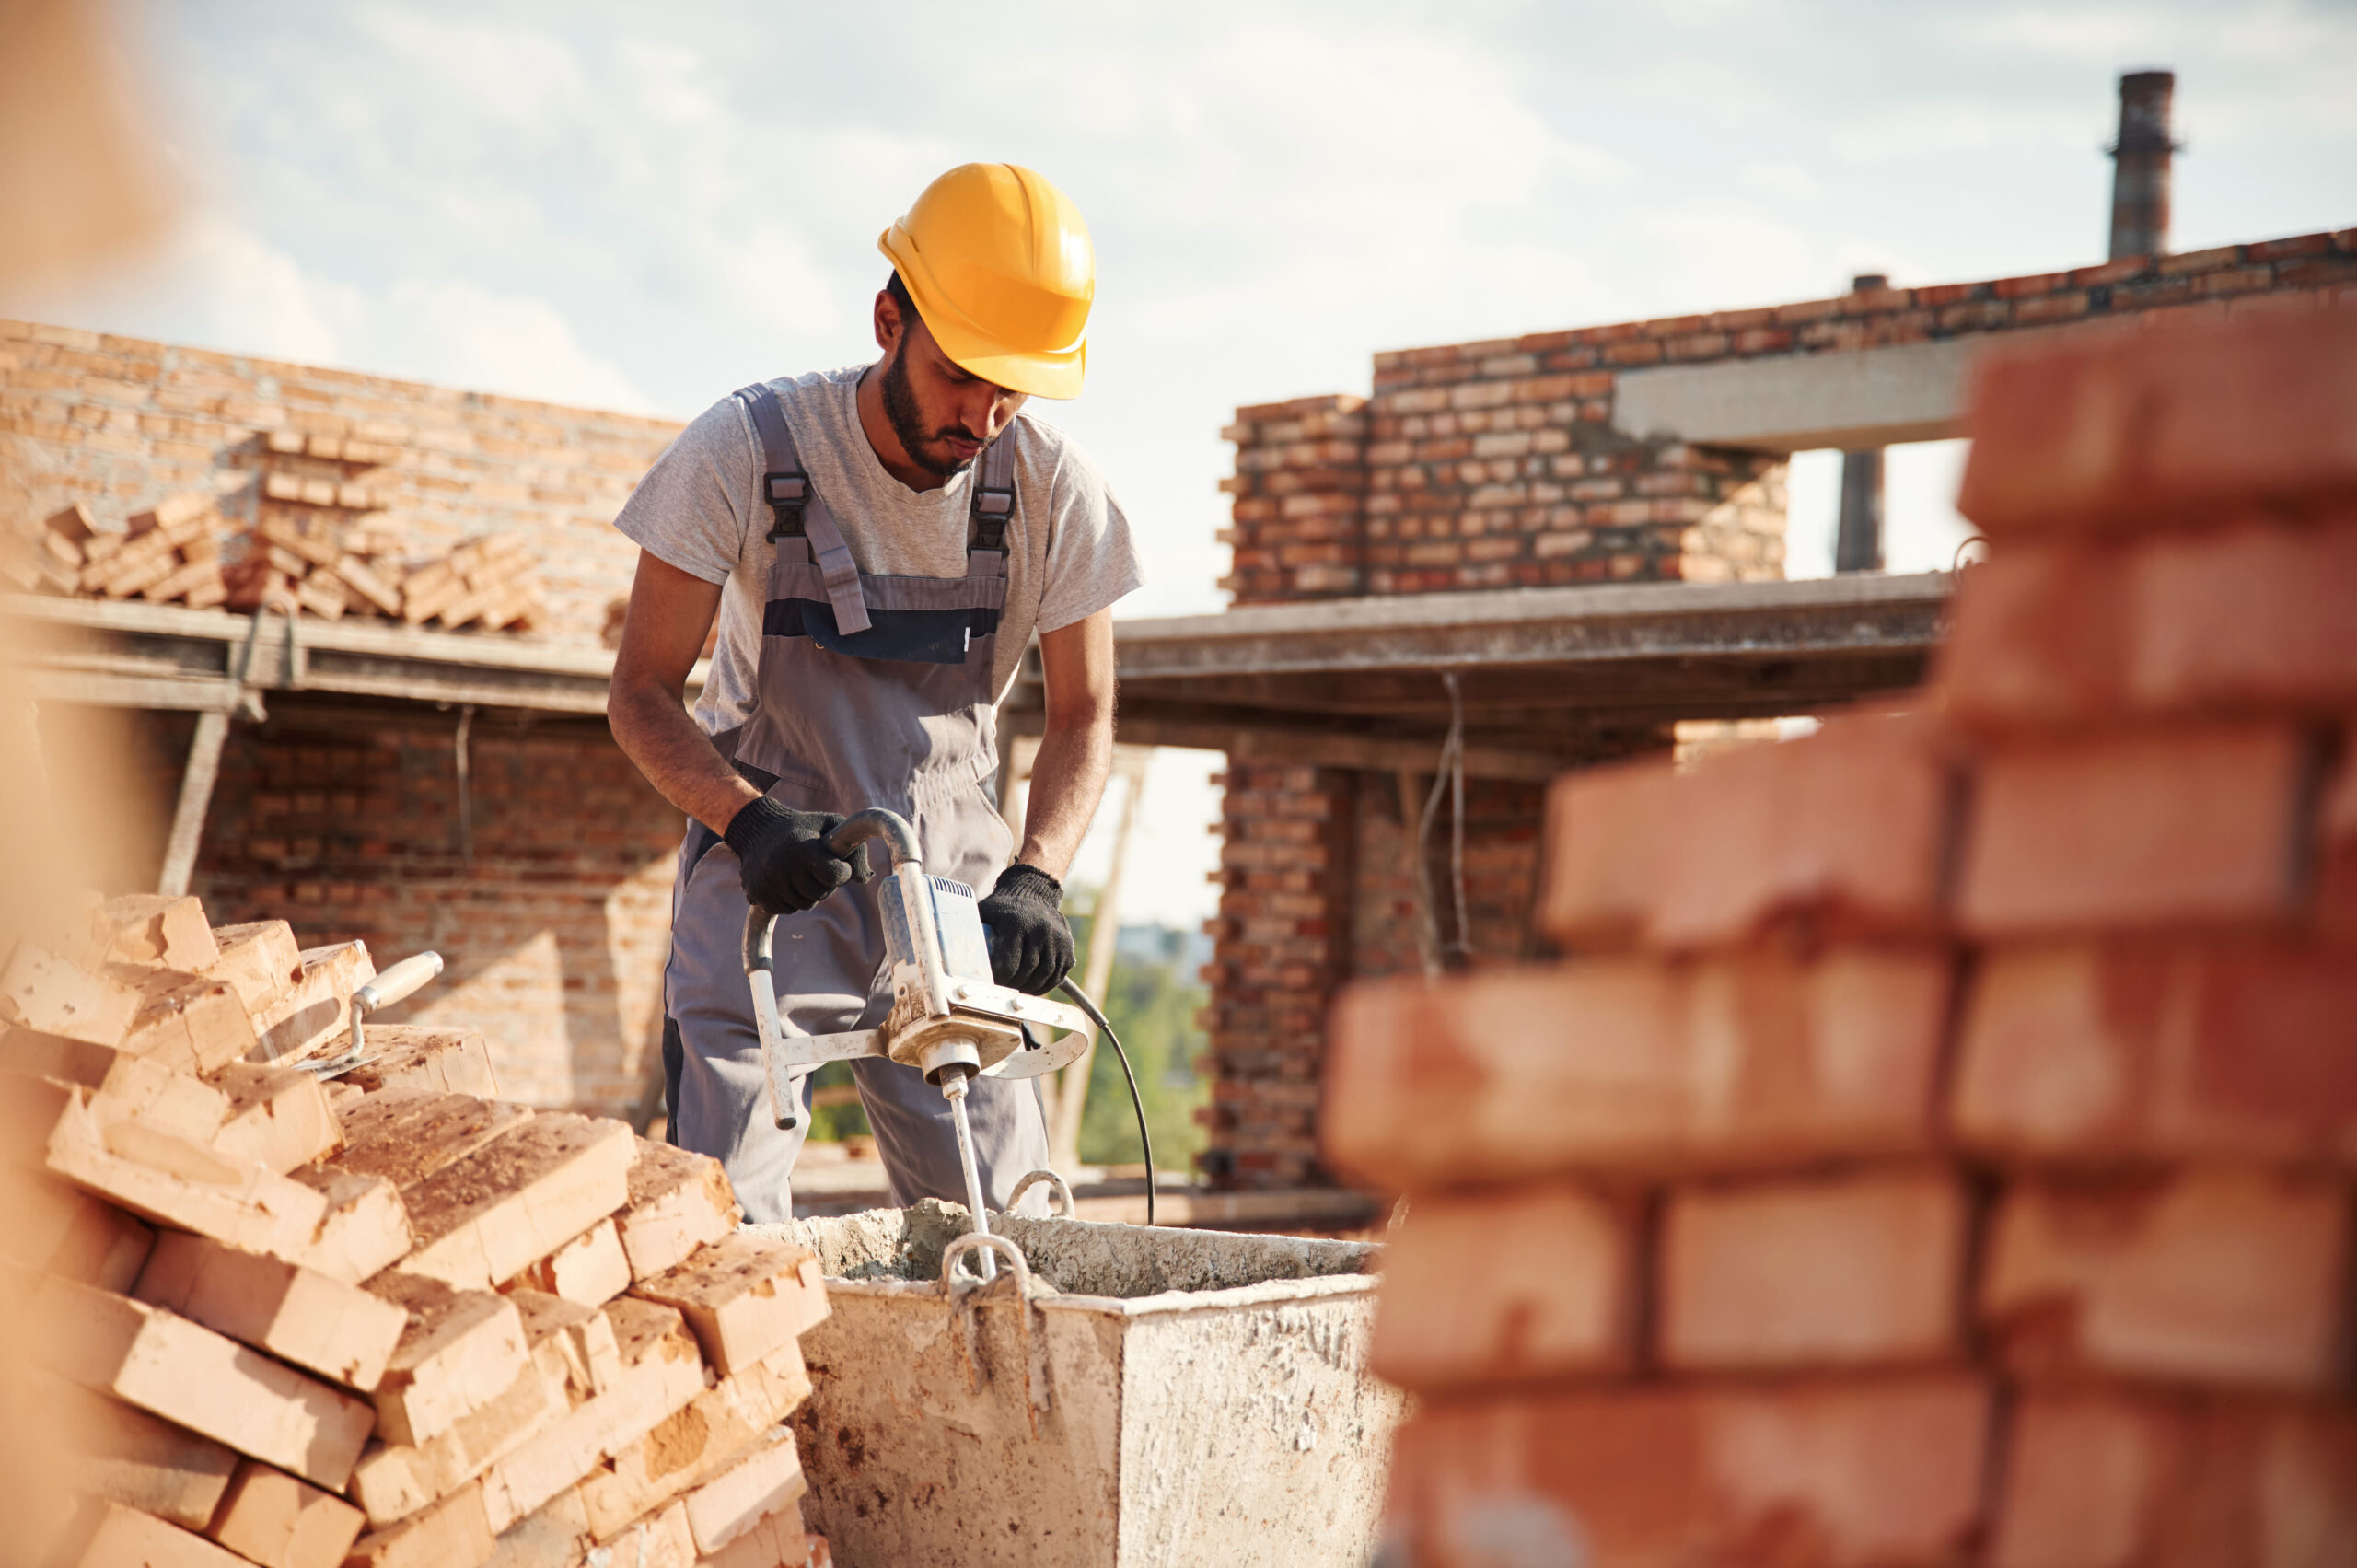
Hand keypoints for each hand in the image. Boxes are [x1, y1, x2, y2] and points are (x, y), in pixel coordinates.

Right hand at [724, 798, 864, 914]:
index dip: (841, 871)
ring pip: (804, 904)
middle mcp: (781, 868)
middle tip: (815, 865)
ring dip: (807, 891)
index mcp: (801, 849)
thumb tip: (864, 878)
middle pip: (821, 894)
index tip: (837, 863)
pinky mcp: (757, 895)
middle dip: (824, 882)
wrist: (757, 828)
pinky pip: (787, 909)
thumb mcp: (831, 825)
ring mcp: (767, 884)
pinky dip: (791, 898)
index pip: (834, 876)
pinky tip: (786, 880)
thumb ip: (855, 848)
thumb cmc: (803, 827)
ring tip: (799, 871)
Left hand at [978, 863, 1074, 995]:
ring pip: (1044, 975)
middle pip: (1026, 971)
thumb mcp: (984, 911)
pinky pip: (1058, 974)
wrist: (1034, 892)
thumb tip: (940, 950)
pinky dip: (1045, 985)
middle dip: (1013, 986)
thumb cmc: (1003, 906)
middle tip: (1002, 991)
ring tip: (1017, 991)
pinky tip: (1033, 987)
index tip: (990, 983)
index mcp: (1016, 923)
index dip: (998, 979)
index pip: (1008, 963)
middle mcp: (1040, 930)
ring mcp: (1057, 938)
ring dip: (1030, 989)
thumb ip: (967, 929)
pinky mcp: (1067, 946)